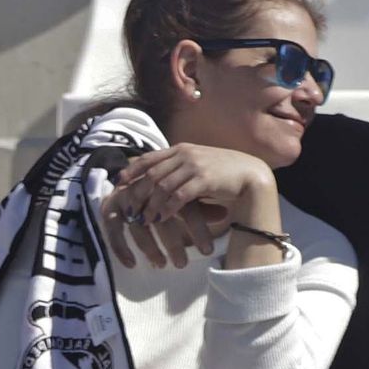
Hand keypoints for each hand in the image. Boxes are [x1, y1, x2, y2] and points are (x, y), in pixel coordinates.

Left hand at [102, 146, 267, 269]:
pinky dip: (168, 208)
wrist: (250, 175)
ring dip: (151, 205)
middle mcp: (185, 154)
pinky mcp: (203, 179)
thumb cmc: (223, 174)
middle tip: (128, 210)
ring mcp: (194, 165)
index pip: (149, 158)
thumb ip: (179, 169)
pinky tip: (162, 219)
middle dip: (137, 193)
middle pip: (152, 174)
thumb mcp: (197, 166)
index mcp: (180, 149)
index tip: (118, 184)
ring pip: (162, 186)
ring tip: (143, 220)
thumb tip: (161, 182)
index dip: (132, 171)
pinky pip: (179, 195)